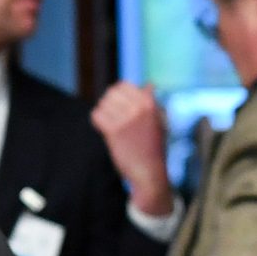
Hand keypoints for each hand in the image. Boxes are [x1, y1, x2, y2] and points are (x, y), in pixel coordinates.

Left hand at [89, 81, 174, 211]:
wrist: (149, 172)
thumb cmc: (154, 147)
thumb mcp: (160, 121)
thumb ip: (153, 102)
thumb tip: (149, 84)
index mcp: (150, 103)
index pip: (124, 85)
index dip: (119, 94)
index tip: (119, 105)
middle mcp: (138, 108)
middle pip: (112, 92)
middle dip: (109, 102)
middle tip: (112, 115)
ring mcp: (125, 119)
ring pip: (103, 103)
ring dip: (104, 112)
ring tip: (110, 123)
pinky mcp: (113, 131)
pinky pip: (96, 115)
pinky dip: (97, 121)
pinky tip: (105, 129)